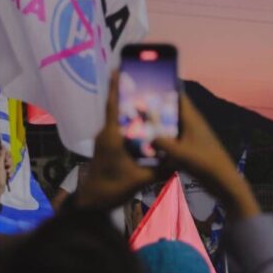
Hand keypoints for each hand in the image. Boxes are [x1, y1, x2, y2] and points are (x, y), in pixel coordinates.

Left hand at [0, 147, 11, 203]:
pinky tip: (7, 177)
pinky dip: (9, 172)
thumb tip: (2, 145)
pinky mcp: (2, 172)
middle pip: (6, 156)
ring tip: (7, 174)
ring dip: (10, 168)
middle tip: (6, 167)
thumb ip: (0, 155)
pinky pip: (8, 169)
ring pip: (8, 163)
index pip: (1, 151)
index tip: (6, 160)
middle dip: (9, 162)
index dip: (6, 154)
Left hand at [74, 72, 166, 210]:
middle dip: (130, 96)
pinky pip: (118, 130)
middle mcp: (106, 134)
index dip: (116, 87)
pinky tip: (143, 127)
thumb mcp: (139, 180)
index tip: (117, 69)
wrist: (92, 203)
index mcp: (112, 136)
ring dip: (131, 112)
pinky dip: (130, 125)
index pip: (113, 106)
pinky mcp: (105, 147)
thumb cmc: (112, 189)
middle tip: (146, 84)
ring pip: (119, 120)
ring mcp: (104, 140)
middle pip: (118, 110)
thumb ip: (160, 170)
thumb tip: (180, 162)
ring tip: (148, 104)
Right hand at [152, 96, 260, 219]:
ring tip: (140, 126)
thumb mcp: (180, 153)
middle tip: (138, 108)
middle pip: (174, 112)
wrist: (223, 181)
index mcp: (193, 120)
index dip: (168, 90)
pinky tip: (151, 147)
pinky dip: (165, 142)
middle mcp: (193, 126)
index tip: (150, 87)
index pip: (180, 98)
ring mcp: (193, 138)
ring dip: (161, 127)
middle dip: (159, 110)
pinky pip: (175, 141)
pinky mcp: (192, 150)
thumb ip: (162, 143)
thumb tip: (148, 137)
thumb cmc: (204, 163)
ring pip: (173, 127)